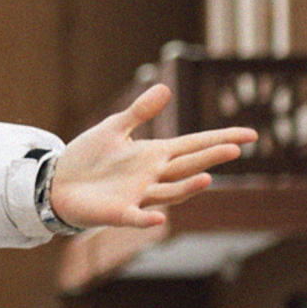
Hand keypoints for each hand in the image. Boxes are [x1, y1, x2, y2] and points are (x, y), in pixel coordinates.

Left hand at [49, 83, 254, 233]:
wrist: (56, 182)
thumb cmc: (87, 157)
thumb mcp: (113, 129)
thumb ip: (139, 112)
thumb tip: (164, 88)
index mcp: (154, 154)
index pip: (194, 145)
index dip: (221, 139)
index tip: (250, 134)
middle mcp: (152, 176)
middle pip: (188, 166)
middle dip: (211, 158)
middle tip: (235, 149)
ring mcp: (137, 195)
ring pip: (170, 192)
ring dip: (188, 186)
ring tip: (207, 176)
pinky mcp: (117, 212)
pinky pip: (135, 217)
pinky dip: (147, 218)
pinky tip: (158, 219)